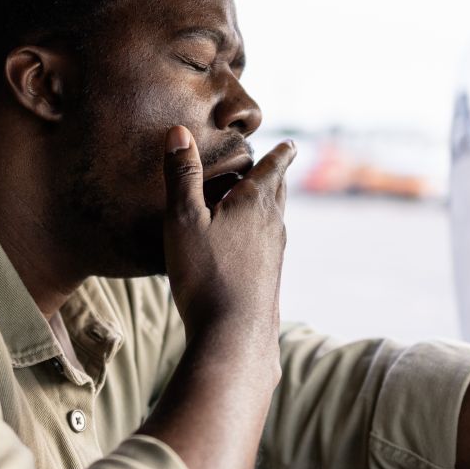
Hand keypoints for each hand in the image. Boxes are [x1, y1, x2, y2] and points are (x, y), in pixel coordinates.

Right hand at [162, 125, 294, 347]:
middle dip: (276, 176)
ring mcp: (274, 254)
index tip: (291, 144)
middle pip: (279, 192)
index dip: (281, 153)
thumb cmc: (206, 274)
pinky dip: (259, 232)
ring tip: (256, 201)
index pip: (275, 167)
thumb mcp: (183, 219)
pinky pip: (267, 245)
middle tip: (276, 164)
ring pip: (274, 220)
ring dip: (268, 205)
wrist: (233, 336)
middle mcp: (272, 225)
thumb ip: (181, 175)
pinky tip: (243, 247)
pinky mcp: (268, 279)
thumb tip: (178, 132)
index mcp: (256, 203)